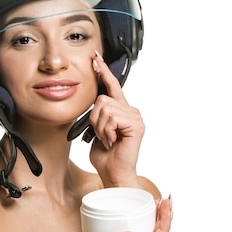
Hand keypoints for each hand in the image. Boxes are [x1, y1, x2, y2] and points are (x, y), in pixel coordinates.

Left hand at [88, 50, 144, 186]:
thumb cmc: (106, 156)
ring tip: (108, 139)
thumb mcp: (97, 129)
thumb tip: (94, 100)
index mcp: (122, 110)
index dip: (103, 71)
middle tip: (102, 136)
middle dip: (95, 119)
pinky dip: (106, 131)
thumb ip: (98, 113)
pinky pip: (111, 117)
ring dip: (100, 127)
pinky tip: (113, 141)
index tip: (96, 57)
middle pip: (101, 98)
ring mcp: (136, 117)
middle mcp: (131, 111)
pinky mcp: (136, 125)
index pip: (112, 86)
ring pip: (104, 107)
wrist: (113, 174)